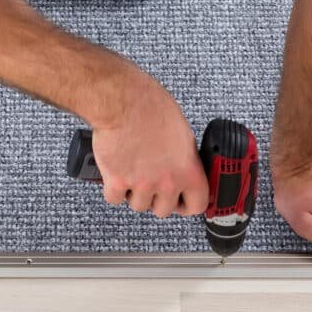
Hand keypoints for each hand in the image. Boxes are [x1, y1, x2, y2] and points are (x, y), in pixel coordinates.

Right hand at [92, 71, 209, 218]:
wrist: (122, 102)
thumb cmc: (150, 106)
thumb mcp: (181, 131)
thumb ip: (183, 155)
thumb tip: (181, 162)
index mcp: (187, 169)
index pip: (197, 204)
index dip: (188, 204)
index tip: (182, 201)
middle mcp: (166, 181)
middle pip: (164, 210)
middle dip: (157, 199)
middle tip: (152, 185)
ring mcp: (141, 184)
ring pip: (138, 205)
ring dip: (134, 194)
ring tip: (132, 175)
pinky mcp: (117, 182)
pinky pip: (115, 198)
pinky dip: (113, 190)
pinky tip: (115, 176)